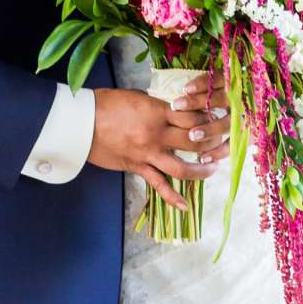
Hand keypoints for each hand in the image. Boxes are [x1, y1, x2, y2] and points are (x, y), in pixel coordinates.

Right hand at [87, 78, 230, 210]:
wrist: (80, 122)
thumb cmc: (106, 104)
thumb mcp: (137, 97)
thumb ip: (158, 106)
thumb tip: (173, 110)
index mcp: (158, 112)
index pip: (194, 118)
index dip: (209, 120)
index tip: (216, 121)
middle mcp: (157, 134)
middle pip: (195, 142)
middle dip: (212, 144)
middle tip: (222, 145)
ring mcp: (147, 154)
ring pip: (182, 169)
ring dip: (202, 171)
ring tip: (212, 169)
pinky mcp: (137, 167)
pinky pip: (159, 186)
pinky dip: (173, 198)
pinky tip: (186, 206)